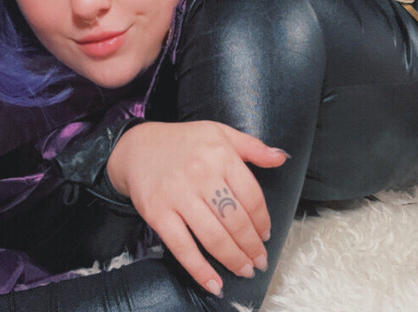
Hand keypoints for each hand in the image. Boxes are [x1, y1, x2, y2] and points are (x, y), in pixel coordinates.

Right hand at [107, 121, 287, 296]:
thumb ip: (253, 146)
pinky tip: (214, 283)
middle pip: (235, 220)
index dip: (262, 221)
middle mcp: (201, 174)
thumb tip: (281, 158)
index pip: (251, 196)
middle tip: (259, 261)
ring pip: (213, 237)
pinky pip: (182, 247)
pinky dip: (200, 270)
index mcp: (221, 154)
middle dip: (252, 246)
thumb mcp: (221, 133)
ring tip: (244, 270)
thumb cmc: (184, 142)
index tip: (265, 235)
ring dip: (233, 259)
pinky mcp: (157, 213)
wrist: (137, 147)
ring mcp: (178, 195)